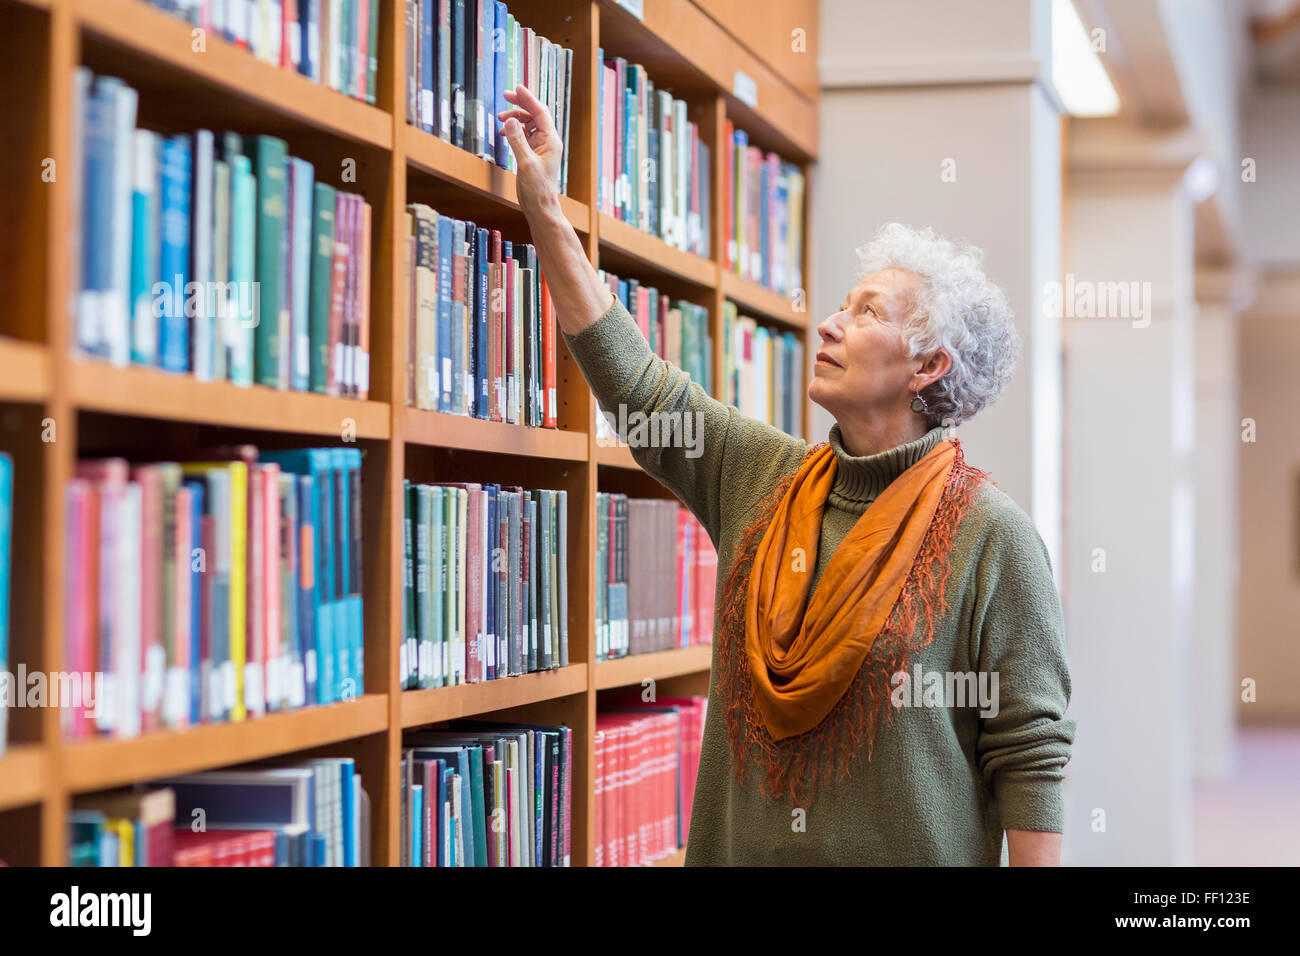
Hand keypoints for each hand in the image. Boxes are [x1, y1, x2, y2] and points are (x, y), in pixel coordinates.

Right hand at [498, 85, 563, 214]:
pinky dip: (513, 131)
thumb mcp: (525, 163)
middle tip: (505, 97)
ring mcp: (540, 147)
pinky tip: (504, 132)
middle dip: (520, 105)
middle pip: (534, 115)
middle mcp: (547, 141)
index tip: (516, 88)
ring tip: (500, 119)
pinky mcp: (533, 154)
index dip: (528, 98)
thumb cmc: (537, 189)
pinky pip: (523, 136)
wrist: (540, 207)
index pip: (540, 112)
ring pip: (528, 124)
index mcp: (550, 141)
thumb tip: (509, 120)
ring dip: (514, 119)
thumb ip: (517, 140)